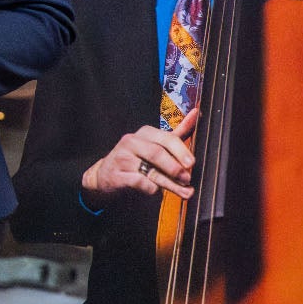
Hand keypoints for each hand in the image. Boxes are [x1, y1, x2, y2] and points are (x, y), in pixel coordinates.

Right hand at [82, 108, 196, 201]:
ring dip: (170, 183)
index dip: (181, 151)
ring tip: (183, 191)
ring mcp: (122, 158)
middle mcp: (131, 142)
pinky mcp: (117, 175)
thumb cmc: (136, 159)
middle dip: (175, 167)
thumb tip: (197, 113)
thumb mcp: (155, 144)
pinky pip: (140, 182)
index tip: (192, 163)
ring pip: (151, 171)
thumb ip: (177, 132)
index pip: (166, 138)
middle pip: (157, 153)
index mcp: (145, 133)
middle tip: (187, 179)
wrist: (105, 175)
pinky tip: (155, 190)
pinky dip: (151, 189)